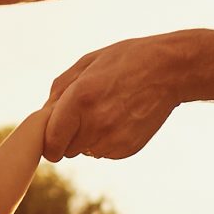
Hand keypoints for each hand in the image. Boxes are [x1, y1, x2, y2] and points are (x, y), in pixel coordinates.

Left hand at [41, 34, 192, 161]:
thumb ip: (59, 90)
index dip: (49, 141)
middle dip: (68, 136)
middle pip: (66, 150)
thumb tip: (44, 114)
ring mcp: (113, 140)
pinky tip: (120, 119)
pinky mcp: (128, 149)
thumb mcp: (87, 63)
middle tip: (85, 113)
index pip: (51, 143)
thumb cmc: (125, 61)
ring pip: (85, 152)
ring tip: (107, 111)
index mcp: (79, 100)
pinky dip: (107, 140)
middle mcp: (95, 124)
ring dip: (88, 138)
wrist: (169, 71)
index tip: (54, 133)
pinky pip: (104, 152)